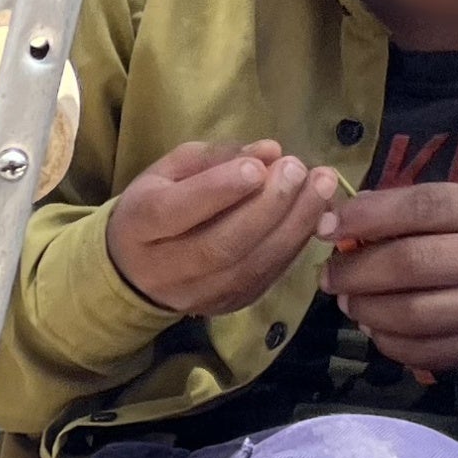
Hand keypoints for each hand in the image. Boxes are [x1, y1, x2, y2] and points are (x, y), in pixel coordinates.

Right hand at [103, 141, 337, 319]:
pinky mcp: (228, 306)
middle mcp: (164, 270)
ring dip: (294, 225)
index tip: (258, 167)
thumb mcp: (170, 171)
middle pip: (220, 245)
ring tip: (321, 187)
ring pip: (251, 266)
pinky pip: (267, 276)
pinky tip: (316, 214)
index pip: (175, 212)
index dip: (218, 191)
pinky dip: (296, 243)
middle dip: (267, 206)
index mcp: (138, 226)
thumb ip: (216, 158)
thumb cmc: (157, 205)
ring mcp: (198, 295)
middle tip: (299, 170)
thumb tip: (269, 151)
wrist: (136, 271)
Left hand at [318, 182, 457, 374]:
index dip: (367, 216)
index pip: (425, 207)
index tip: (328, 227)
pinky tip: (377, 326)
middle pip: (411, 263)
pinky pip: (422, 351)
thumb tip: (345, 220)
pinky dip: (387, 340)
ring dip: (365, 309)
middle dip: (355, 271)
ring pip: (411, 314)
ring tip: (350, 301)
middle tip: (331, 274)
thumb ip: (422, 211)